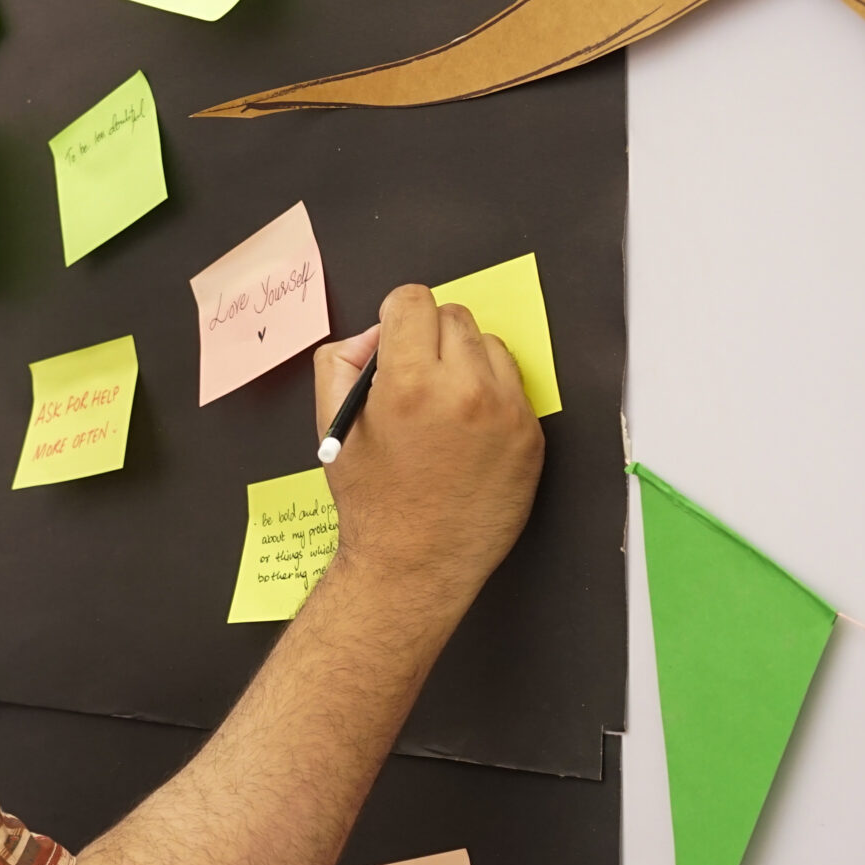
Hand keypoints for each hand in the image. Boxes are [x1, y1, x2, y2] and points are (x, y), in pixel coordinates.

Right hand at [312, 284, 542, 597]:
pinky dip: (490, 395)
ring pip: (489, 345)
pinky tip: (468, 431)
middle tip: (417, 375)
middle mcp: (464, 391)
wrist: (415, 565)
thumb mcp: (333, 427)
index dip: (396, 316)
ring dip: (466, 361)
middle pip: (453, 315)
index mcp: (409, 384)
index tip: (396, 337)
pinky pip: (513, 386)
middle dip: (430, 337)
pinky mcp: (530, 436)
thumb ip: (340, 362)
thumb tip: (373, 334)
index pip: (412, 300)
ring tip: (445, 404)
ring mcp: (505, 413)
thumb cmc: (373, 501)